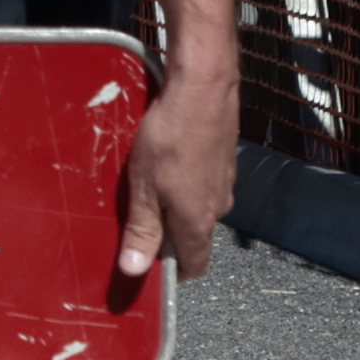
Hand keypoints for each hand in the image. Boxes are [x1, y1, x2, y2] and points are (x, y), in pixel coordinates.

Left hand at [116, 32, 239, 293]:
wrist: (203, 87)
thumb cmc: (170, 137)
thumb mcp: (145, 187)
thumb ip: (142, 230)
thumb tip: (135, 271)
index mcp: (198, 221)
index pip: (195, 264)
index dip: (175, 272)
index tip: (152, 268)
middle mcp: (218, 206)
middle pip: (195, 235)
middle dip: (169, 235)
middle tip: (140, 221)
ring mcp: (225, 181)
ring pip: (199, 206)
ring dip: (176, 205)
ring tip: (149, 186)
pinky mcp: (224, 158)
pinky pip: (204, 182)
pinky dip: (186, 181)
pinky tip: (168, 161)